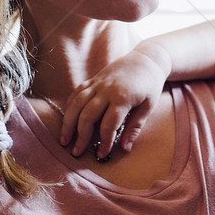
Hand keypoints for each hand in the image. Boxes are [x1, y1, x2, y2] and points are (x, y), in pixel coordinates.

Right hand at [60, 43, 170, 158]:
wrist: (146, 59)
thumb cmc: (149, 85)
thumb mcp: (148, 107)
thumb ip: (135, 127)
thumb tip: (125, 148)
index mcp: (122, 97)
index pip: (108, 124)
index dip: (104, 141)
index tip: (102, 154)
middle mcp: (106, 89)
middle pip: (87, 115)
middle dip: (80, 136)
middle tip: (77, 152)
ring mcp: (97, 83)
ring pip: (76, 103)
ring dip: (68, 123)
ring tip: (64, 140)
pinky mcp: (93, 79)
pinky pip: (76, 93)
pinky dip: (69, 107)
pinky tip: (66, 120)